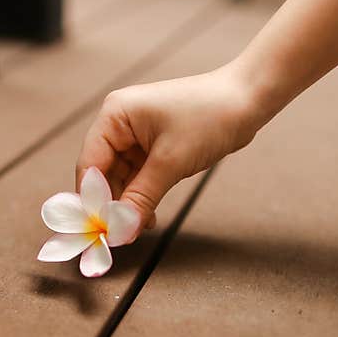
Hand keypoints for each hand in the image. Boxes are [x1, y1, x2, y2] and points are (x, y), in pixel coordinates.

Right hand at [76, 66, 259, 234]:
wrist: (247, 101)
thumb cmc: (209, 118)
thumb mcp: (171, 163)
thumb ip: (141, 198)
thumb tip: (120, 230)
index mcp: (114, 115)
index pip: (90, 164)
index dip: (93, 199)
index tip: (101, 230)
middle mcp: (119, 123)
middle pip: (102, 174)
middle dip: (112, 205)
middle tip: (121, 235)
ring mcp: (134, 135)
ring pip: (120, 179)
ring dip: (128, 204)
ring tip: (138, 228)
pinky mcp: (151, 146)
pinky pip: (137, 177)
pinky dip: (141, 197)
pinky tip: (149, 217)